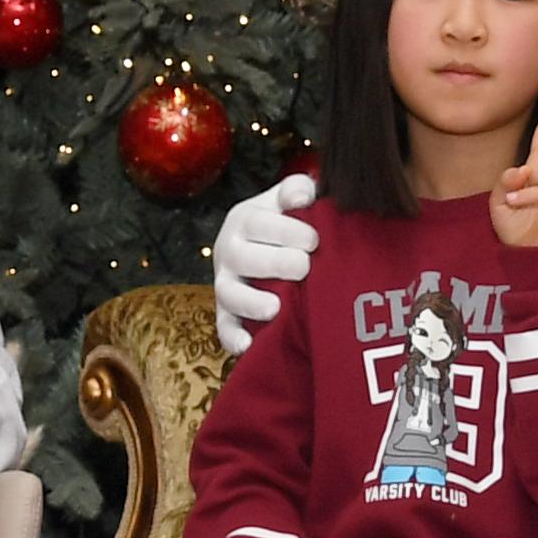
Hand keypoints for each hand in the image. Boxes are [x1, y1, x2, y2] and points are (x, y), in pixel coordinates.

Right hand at [212, 173, 319, 355]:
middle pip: (244, 258)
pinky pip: (224, 328)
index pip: (258, 222)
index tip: (314, 240)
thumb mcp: (288, 200)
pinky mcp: (227, 314)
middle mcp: (230, 251)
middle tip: (304, 268)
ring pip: (229, 294)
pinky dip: (233, 338)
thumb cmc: (286, 225)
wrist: (266, 250)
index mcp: (245, 220)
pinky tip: (248, 347)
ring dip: (251, 302)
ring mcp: (226, 284)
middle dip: (275, 263)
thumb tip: (303, 195)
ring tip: (276, 308)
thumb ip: (296, 190)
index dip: (285, 230)